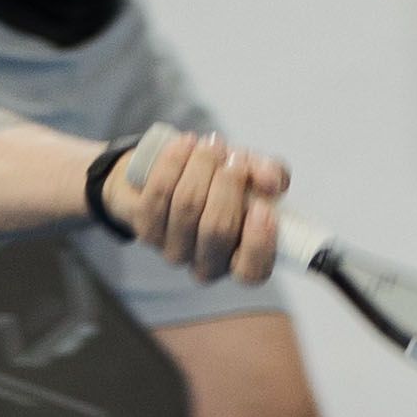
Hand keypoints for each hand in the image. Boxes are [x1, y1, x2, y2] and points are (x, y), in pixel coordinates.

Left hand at [103, 122, 288, 285]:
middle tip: (234, 158)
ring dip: (202, 166)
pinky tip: (186, 144)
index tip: (262, 208)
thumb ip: (270, 175)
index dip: (259, 243)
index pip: (251, 271)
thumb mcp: (253, 175)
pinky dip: (174, 163)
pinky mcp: (146, 230)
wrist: (168, 173)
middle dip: (229, 185)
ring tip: (212, 145)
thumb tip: (271, 181)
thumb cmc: (219, 182)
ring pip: (187, 205)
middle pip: (217, 229)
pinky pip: (159, 193)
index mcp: (240, 260)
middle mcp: (206, 264)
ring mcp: (173, 250)